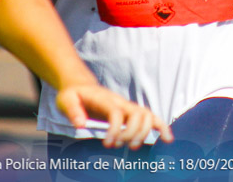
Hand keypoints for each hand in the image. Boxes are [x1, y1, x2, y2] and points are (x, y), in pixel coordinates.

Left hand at [56, 83, 172, 148]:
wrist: (81, 86)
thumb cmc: (73, 94)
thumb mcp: (66, 100)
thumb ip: (73, 110)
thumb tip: (80, 124)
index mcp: (105, 99)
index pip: (117, 113)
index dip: (115, 129)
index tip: (107, 143)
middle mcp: (120, 102)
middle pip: (137, 114)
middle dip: (131, 133)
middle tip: (118, 145)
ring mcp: (128, 107)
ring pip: (147, 116)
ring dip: (145, 133)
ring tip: (132, 147)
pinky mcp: (131, 113)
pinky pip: (150, 118)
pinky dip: (161, 127)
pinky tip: (167, 139)